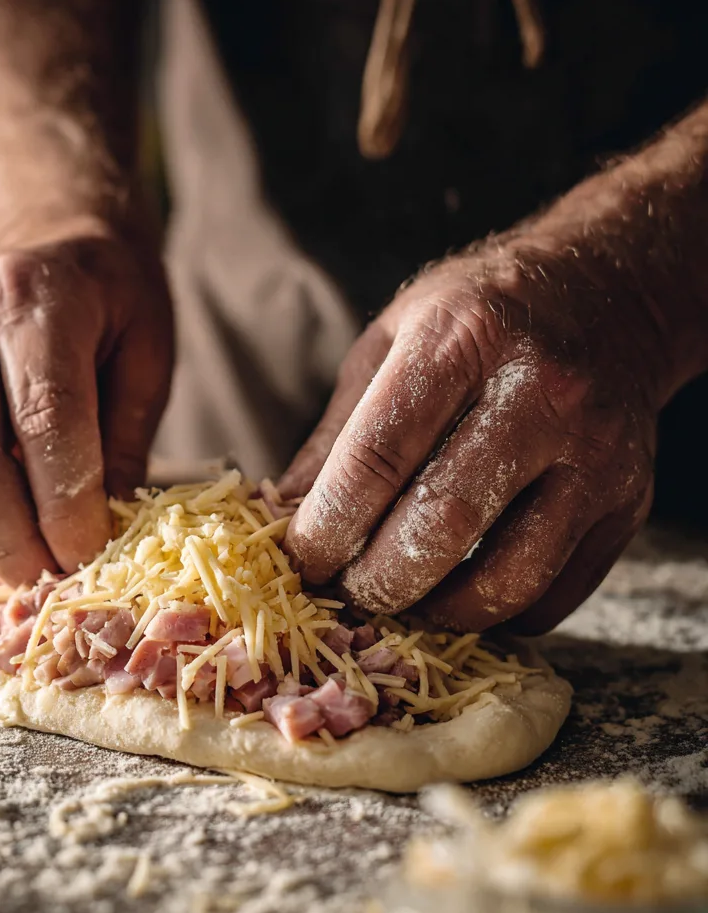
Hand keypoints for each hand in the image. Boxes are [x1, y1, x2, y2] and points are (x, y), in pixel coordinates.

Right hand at [0, 233, 172, 583]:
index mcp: (31, 296)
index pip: (42, 417)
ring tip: (30, 570)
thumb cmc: (112, 306)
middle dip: (12, 541)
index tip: (91, 556)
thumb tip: (101, 535)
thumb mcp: (148, 356)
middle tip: (54, 582)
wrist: (46, 252)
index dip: (65, 503)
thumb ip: (125, 440)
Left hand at [282, 245, 666, 633]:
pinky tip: (462, 596)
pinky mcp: (630, 502)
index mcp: (460, 340)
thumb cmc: (478, 319)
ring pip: (508, 576)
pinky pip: (555, 594)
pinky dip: (497, 615)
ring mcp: (597, 452)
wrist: (610, 297)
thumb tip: (283, 515)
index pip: (377, 456)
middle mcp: (539, 393)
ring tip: (403, 603)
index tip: (301, 562)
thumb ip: (338, 432)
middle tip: (346, 593)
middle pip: (443, 523)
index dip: (327, 526)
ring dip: (438, 612)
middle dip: (378, 581)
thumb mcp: (390, 341)